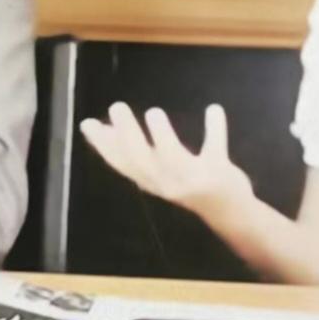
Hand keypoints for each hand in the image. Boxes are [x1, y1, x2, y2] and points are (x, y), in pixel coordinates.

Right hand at [79, 103, 254, 221]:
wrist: (230, 213)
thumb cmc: (188, 184)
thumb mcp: (159, 170)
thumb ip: (137, 147)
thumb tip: (108, 121)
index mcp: (151, 181)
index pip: (122, 164)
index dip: (103, 146)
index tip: (88, 124)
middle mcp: (167, 184)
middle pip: (141, 160)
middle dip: (126, 135)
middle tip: (116, 106)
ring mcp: (192, 181)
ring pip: (173, 160)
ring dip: (162, 136)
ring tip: (153, 111)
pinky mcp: (217, 175)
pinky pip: (214, 150)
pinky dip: (215, 129)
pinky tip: (214, 109)